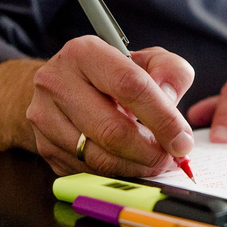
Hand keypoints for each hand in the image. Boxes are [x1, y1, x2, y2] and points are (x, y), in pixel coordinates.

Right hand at [26, 36, 194, 175]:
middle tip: (172, 159)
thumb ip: (170, 72)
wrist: (61, 87)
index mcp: (84, 53)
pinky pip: (87, 171)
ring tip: (155, 162)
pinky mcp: (44, 146)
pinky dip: (116, 174)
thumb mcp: (146, 61)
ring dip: (136, 167)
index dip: (163, 118)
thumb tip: (171, 100)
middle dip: (150, 151)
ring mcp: (45, 117)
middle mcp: (57, 83)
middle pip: (112, 129)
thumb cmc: (111, 75)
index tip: (183, 141)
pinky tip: (131, 164)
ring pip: (99, 157)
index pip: (130, 86)